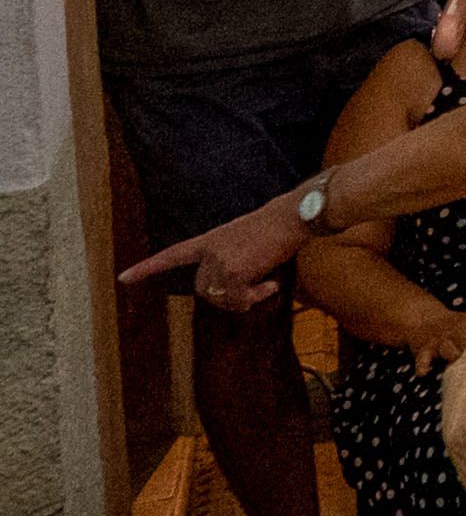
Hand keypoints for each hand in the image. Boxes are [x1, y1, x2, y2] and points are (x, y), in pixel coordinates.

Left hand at [123, 197, 314, 313]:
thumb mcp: (245, 237)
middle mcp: (209, 251)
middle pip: (203, 289)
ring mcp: (220, 261)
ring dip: (243, 300)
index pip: (171, 255)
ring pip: (220, 297)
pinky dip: (256, 297)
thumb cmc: (277, 224)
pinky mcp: (235, 272)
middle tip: (253, 293)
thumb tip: (240, 286)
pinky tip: (272, 284)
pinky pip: (240, 299)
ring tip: (266, 287)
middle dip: (226, 297)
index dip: (146, 268)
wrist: (293, 216)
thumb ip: (232, 255)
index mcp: (209, 240)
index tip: (123, 277)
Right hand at [410, 307, 465, 365]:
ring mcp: (441, 340)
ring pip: (448, 347)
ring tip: (457, 363)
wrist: (426, 319)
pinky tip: (424, 372)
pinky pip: (423, 357)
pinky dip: (423, 364)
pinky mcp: (425, 349)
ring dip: (453, 355)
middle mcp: (459, 331)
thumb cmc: (459, 328)